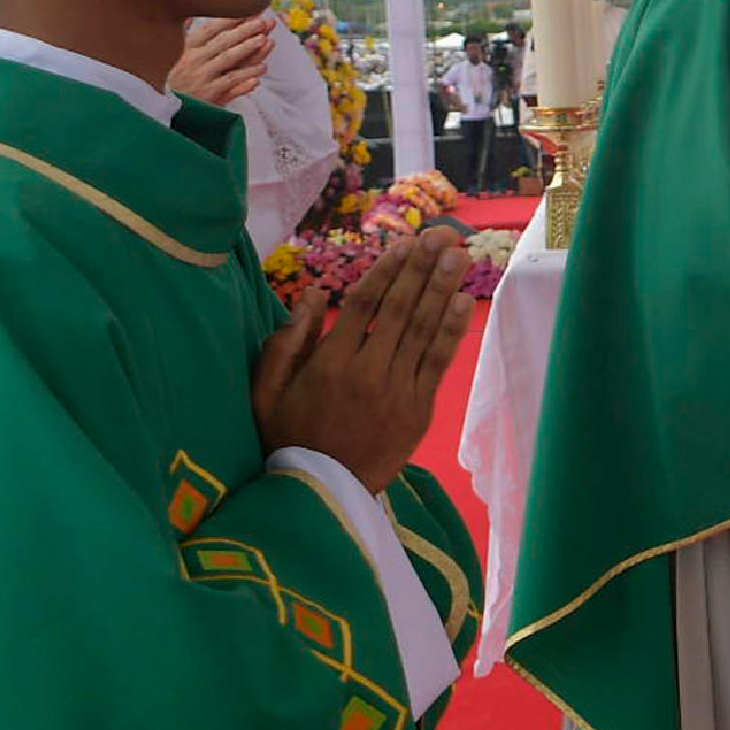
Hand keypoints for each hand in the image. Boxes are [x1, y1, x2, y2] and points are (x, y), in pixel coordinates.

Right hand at [169, 12, 275, 106]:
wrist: (166, 108)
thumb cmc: (175, 79)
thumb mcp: (174, 55)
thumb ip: (185, 36)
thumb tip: (188, 16)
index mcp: (188, 48)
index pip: (211, 29)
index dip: (231, 19)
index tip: (248, 10)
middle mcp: (195, 60)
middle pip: (224, 42)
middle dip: (245, 30)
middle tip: (264, 22)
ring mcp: (203, 77)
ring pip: (229, 60)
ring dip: (249, 50)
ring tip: (266, 41)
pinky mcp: (210, 95)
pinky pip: (232, 83)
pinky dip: (247, 77)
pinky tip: (261, 70)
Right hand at [252, 232, 475, 494]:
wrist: (323, 493)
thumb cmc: (288, 437)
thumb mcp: (267, 391)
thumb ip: (285, 342)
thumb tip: (311, 294)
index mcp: (328, 363)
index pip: (363, 304)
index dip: (386, 271)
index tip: (403, 245)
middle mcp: (367, 371)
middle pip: (400, 309)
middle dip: (422, 268)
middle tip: (440, 236)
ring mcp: (397, 391)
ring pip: (423, 330)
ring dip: (443, 289)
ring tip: (459, 256)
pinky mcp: (418, 410)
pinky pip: (438, 362)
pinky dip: (451, 331)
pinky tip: (462, 302)